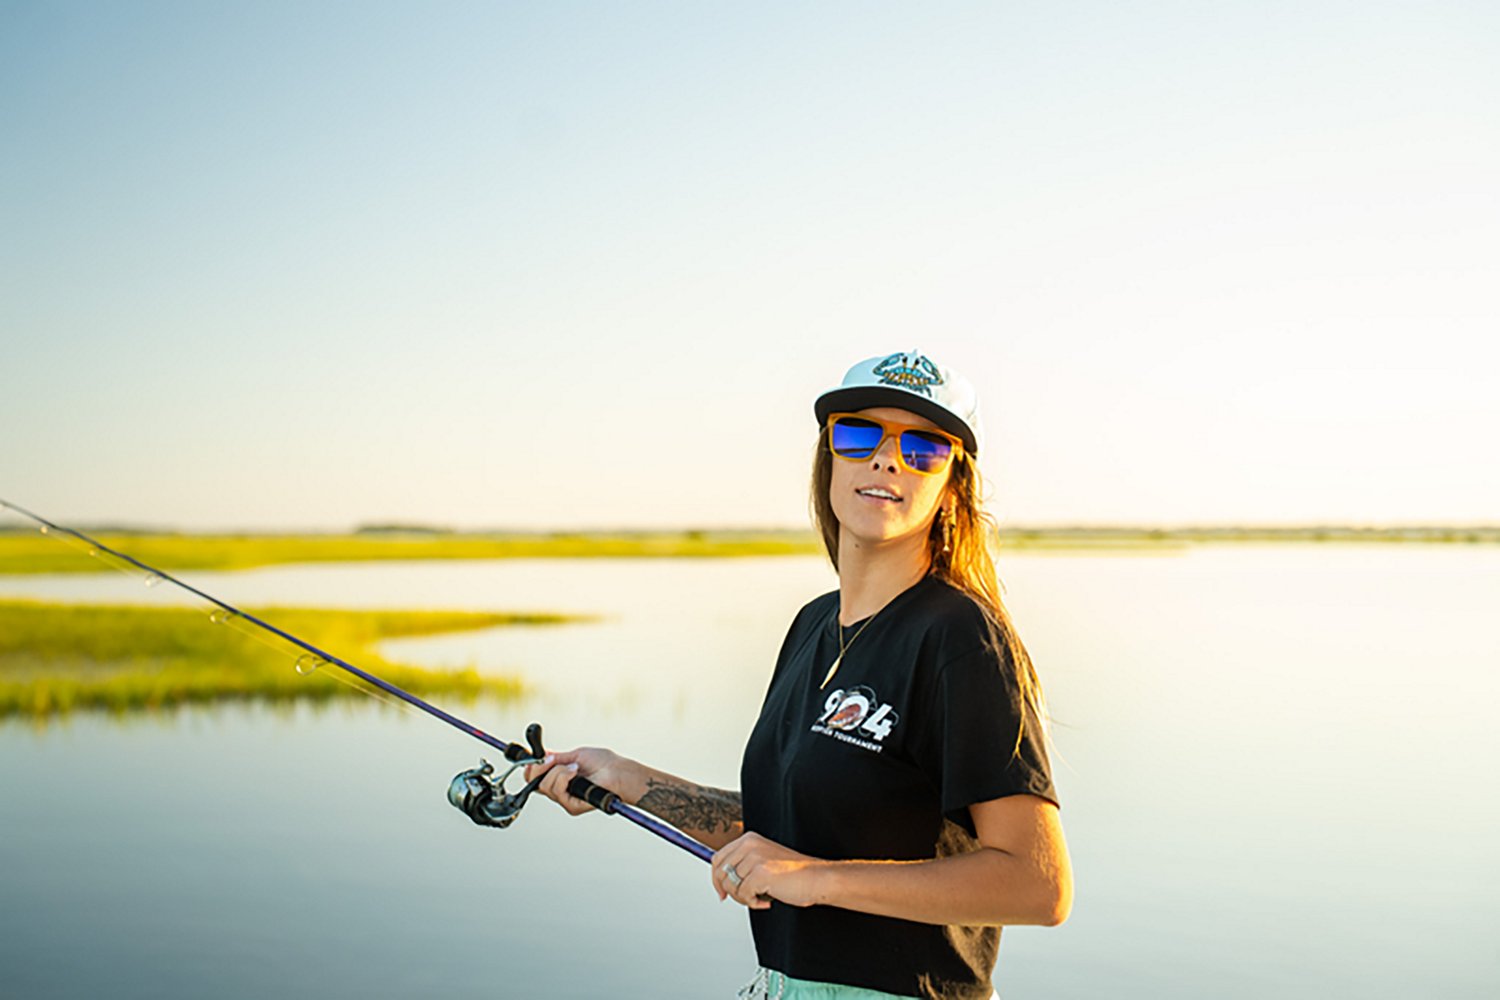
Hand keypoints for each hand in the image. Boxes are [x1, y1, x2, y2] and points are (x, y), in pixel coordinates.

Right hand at [523, 747, 633, 815]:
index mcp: (559, 779)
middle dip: (541, 767)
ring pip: (545, 786)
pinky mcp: (572, 806)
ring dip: (558, 771)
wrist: (619, 772)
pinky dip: (564, 777)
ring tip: (574, 768)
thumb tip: (540, 756)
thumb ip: (556, 759)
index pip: (534, 779)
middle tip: (554, 760)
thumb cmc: (604, 764)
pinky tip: (575, 773)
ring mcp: (566, 800)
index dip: (531, 769)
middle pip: (535, 783)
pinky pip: (557, 791)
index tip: (533, 757)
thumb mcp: (575, 756)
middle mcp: (560, 791)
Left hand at [711, 832, 826, 909]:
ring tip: (761, 897)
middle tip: (746, 898)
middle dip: (730, 891)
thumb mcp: (763, 862)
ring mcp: (754, 858)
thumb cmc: (794, 874)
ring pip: (730, 886)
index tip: (721, 892)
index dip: (716, 879)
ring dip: (744, 898)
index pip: (718, 858)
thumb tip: (720, 883)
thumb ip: (743, 866)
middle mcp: (749, 845)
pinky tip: (768, 901)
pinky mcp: (759, 872)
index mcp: (748, 840)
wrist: (816, 878)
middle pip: (720, 873)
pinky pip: (743, 894)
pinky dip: (753, 903)